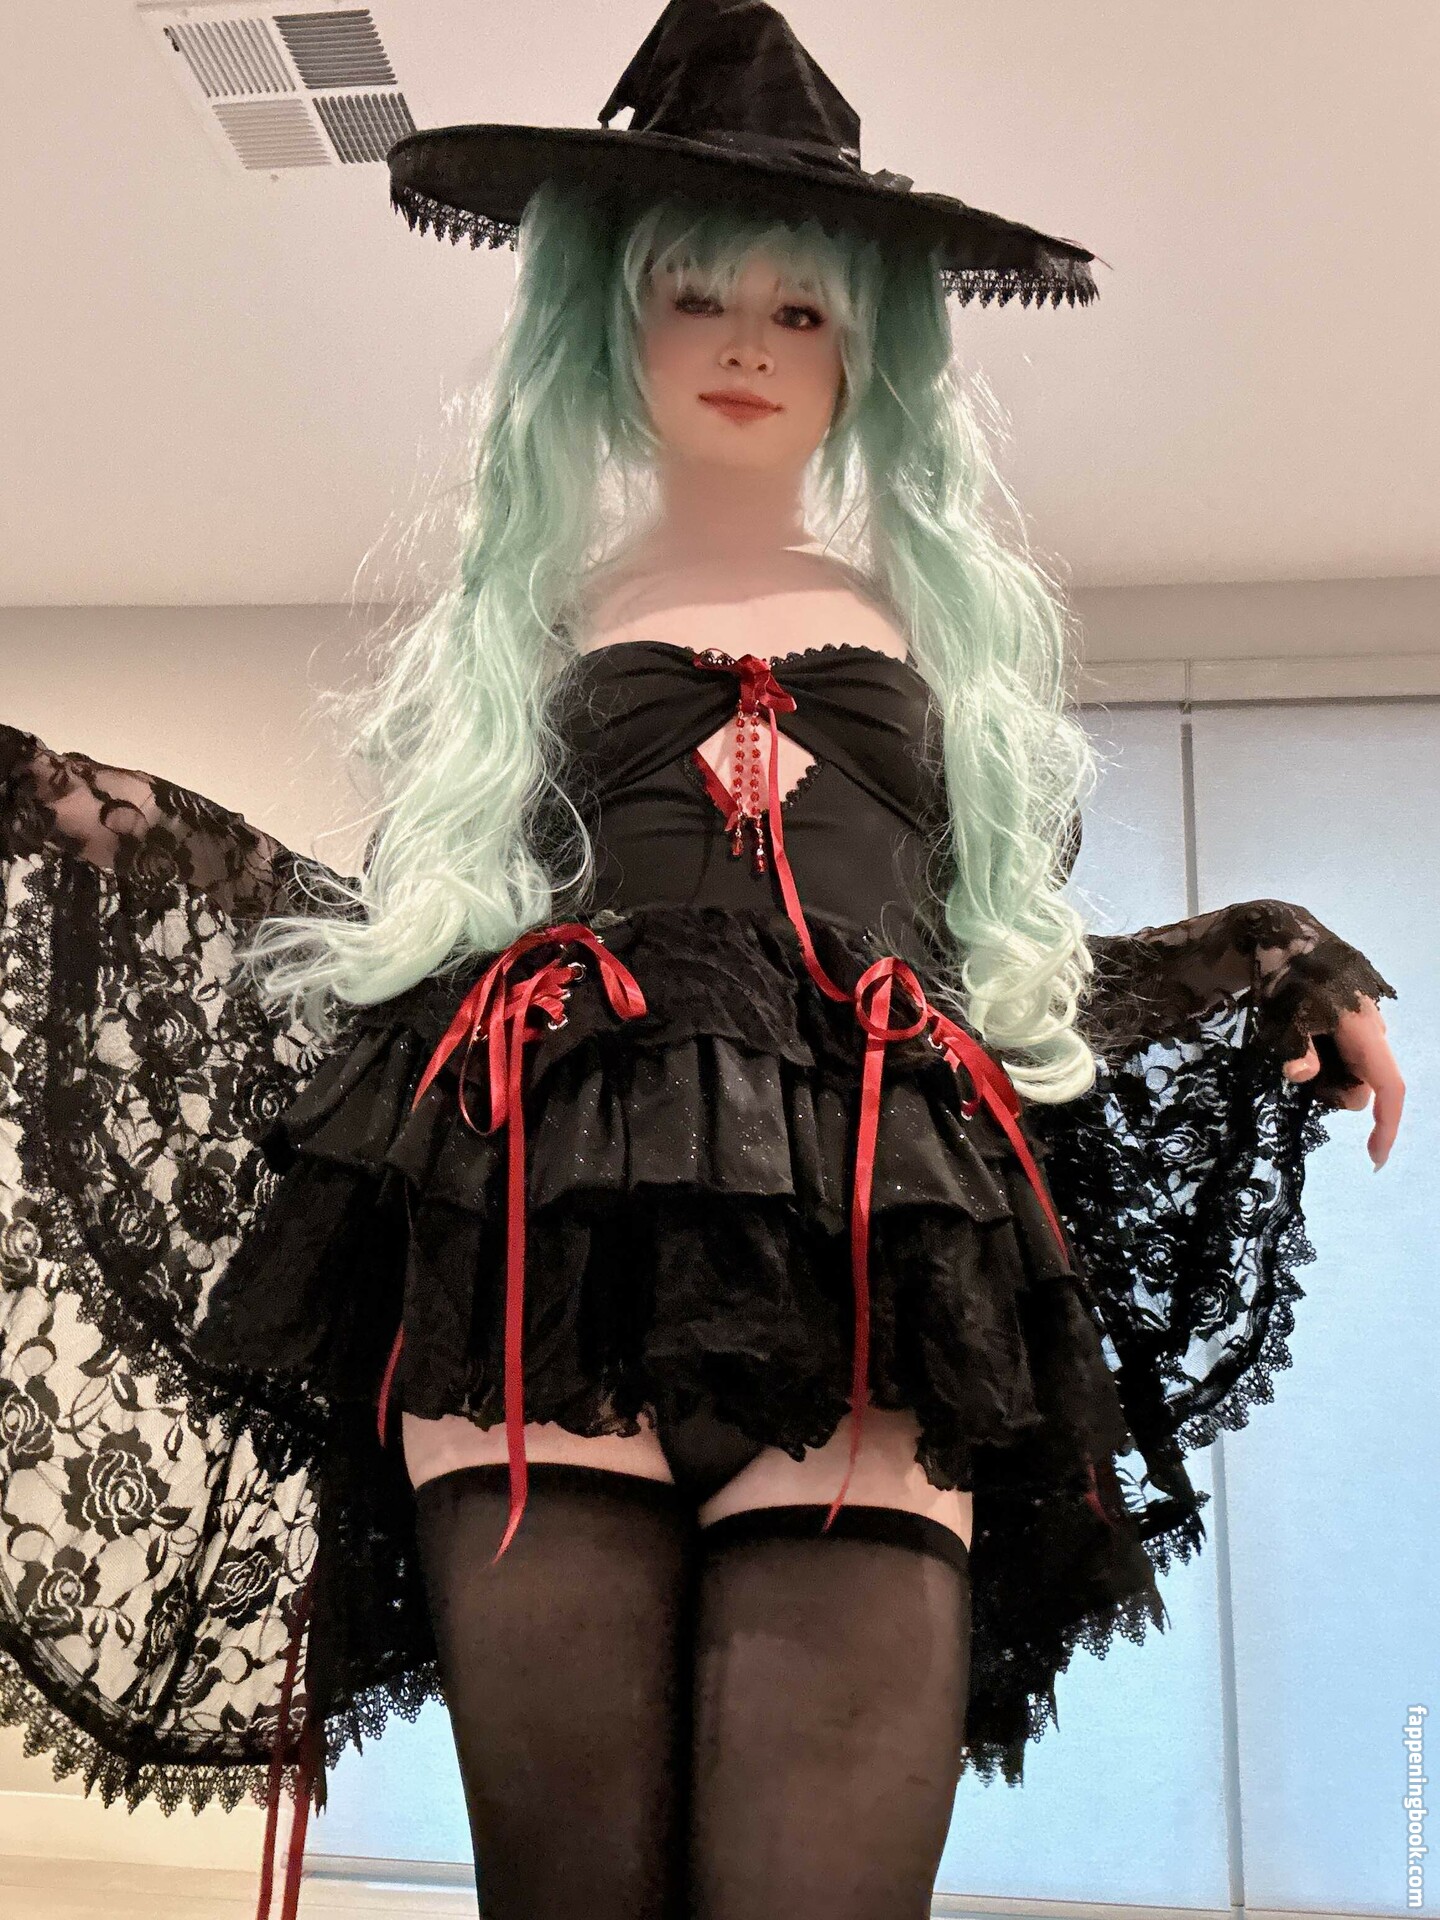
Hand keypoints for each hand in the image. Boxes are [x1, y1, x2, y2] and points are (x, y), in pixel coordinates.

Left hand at [1282, 994, 1404, 1168]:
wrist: (1285, 939)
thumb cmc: (1288, 977)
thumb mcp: (1286, 1016)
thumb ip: (1297, 1050)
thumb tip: (1302, 1076)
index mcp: (1365, 1033)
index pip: (1389, 1088)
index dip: (1386, 1125)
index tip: (1374, 1159)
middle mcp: (1373, 1034)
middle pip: (1364, 1086)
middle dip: (1333, 1092)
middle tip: (1295, 1070)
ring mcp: (1364, 1028)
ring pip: (1352, 1073)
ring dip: (1326, 1076)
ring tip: (1294, 1047)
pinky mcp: (1351, 1024)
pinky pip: (1346, 1057)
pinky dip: (1325, 1062)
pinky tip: (1301, 1041)